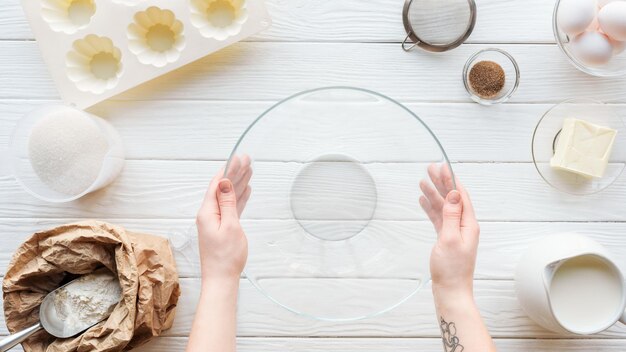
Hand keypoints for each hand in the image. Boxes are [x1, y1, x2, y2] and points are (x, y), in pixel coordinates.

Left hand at [196, 155, 252, 280]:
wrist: (221, 280)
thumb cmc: (226, 257)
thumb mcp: (230, 226)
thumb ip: (228, 203)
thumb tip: (224, 182)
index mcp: (207, 212)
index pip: (217, 184)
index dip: (228, 169)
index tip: (239, 157)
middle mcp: (208, 214)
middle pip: (222, 188)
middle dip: (235, 173)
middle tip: (247, 159)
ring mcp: (215, 221)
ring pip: (228, 197)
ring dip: (239, 183)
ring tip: (249, 170)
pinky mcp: (222, 228)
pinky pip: (231, 207)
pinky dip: (239, 198)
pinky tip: (246, 190)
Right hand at [419, 163, 479, 298]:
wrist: (450, 291)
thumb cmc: (451, 269)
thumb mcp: (449, 238)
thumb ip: (451, 215)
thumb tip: (454, 194)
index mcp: (469, 224)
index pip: (461, 195)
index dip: (451, 179)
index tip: (442, 166)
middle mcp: (464, 226)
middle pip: (452, 199)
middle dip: (441, 183)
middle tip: (430, 168)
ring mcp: (455, 232)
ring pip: (443, 207)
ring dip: (434, 194)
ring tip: (422, 181)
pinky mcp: (446, 238)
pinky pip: (439, 218)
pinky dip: (431, 208)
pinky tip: (423, 201)